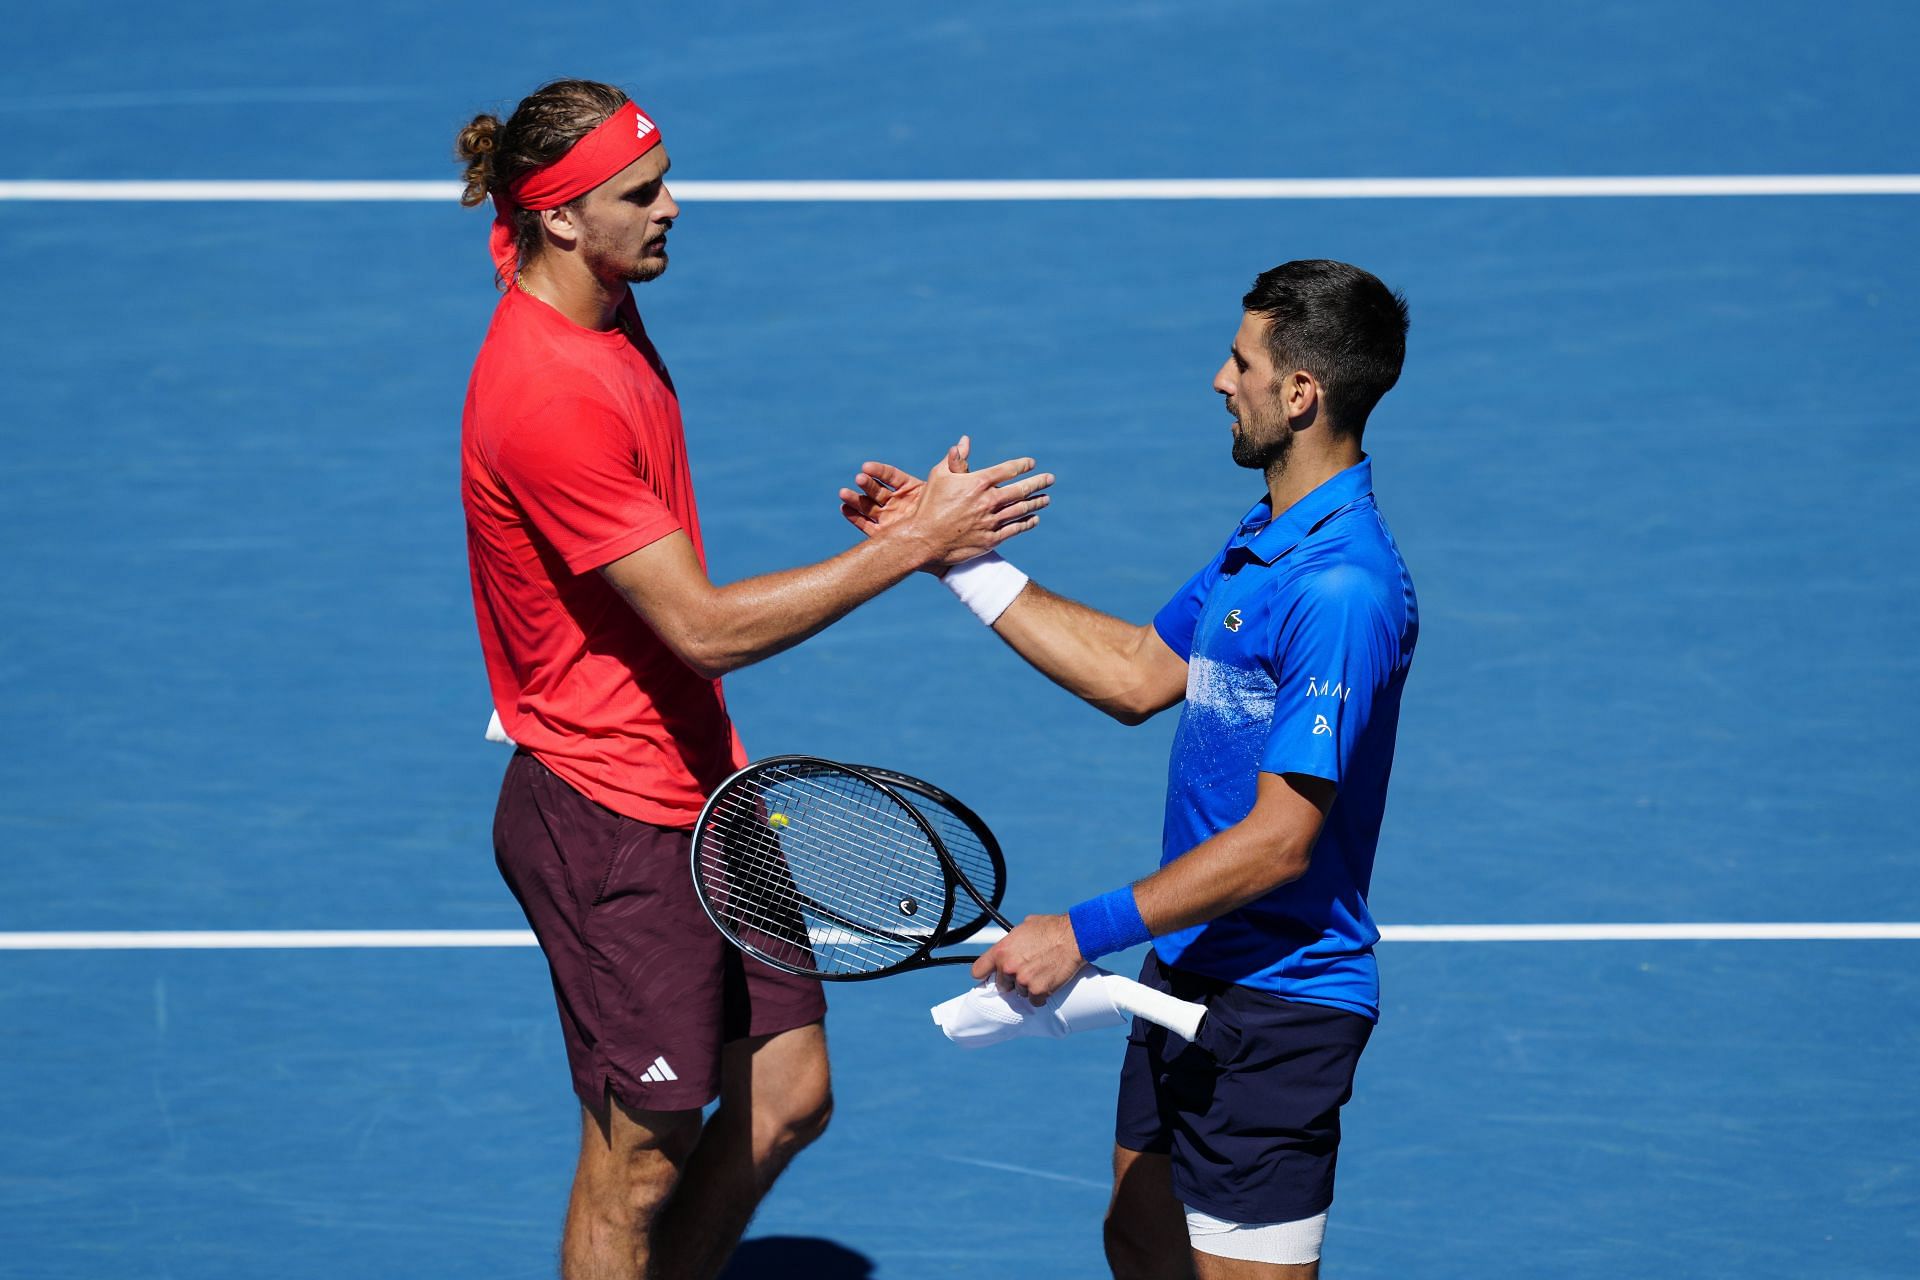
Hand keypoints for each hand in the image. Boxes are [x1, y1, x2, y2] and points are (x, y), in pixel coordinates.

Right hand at [838, 437, 1051, 569]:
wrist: (923, 539)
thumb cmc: (929, 505)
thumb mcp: (939, 476)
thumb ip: (955, 459)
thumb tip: (964, 440)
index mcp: (978, 482)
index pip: (1008, 470)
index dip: (1022, 465)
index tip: (1031, 464)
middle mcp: (988, 501)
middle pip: (1021, 490)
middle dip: (1038, 483)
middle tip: (1050, 479)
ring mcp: (991, 521)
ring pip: (1021, 509)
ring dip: (1036, 503)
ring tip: (1046, 499)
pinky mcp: (991, 539)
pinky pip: (1015, 529)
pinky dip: (1027, 523)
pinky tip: (1034, 519)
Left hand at [969, 913, 1085, 1002]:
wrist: (1074, 937)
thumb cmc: (1051, 928)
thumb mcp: (1024, 927)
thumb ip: (1011, 941)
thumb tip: (1008, 947)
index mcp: (1001, 951)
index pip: (978, 971)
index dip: (985, 974)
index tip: (990, 976)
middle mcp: (1008, 968)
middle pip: (1002, 985)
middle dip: (1012, 980)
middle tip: (1026, 971)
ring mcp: (1023, 981)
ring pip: (1020, 993)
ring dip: (1028, 987)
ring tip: (1041, 973)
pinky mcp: (1039, 991)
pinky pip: (1035, 1001)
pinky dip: (1041, 996)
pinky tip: (1048, 983)